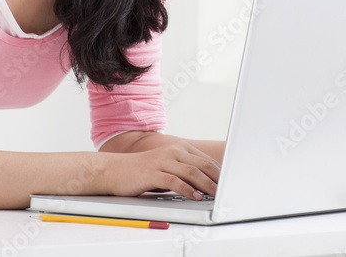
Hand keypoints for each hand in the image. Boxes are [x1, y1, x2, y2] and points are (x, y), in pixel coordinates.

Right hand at [95, 142, 219, 199]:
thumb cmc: (143, 171)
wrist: (115, 170)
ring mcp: (163, 161)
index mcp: (179, 148)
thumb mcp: (167, 166)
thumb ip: (185, 171)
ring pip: (191, 172)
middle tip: (228, 191)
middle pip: (202, 165)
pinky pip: (174, 181)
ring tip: (217, 195)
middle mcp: (173, 151)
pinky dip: (188, 189)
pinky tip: (196, 197)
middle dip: (217, 179)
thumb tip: (208, 183)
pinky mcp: (153, 172)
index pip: (205, 160)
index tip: (230, 184)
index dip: (220, 173)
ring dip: (206, 184)